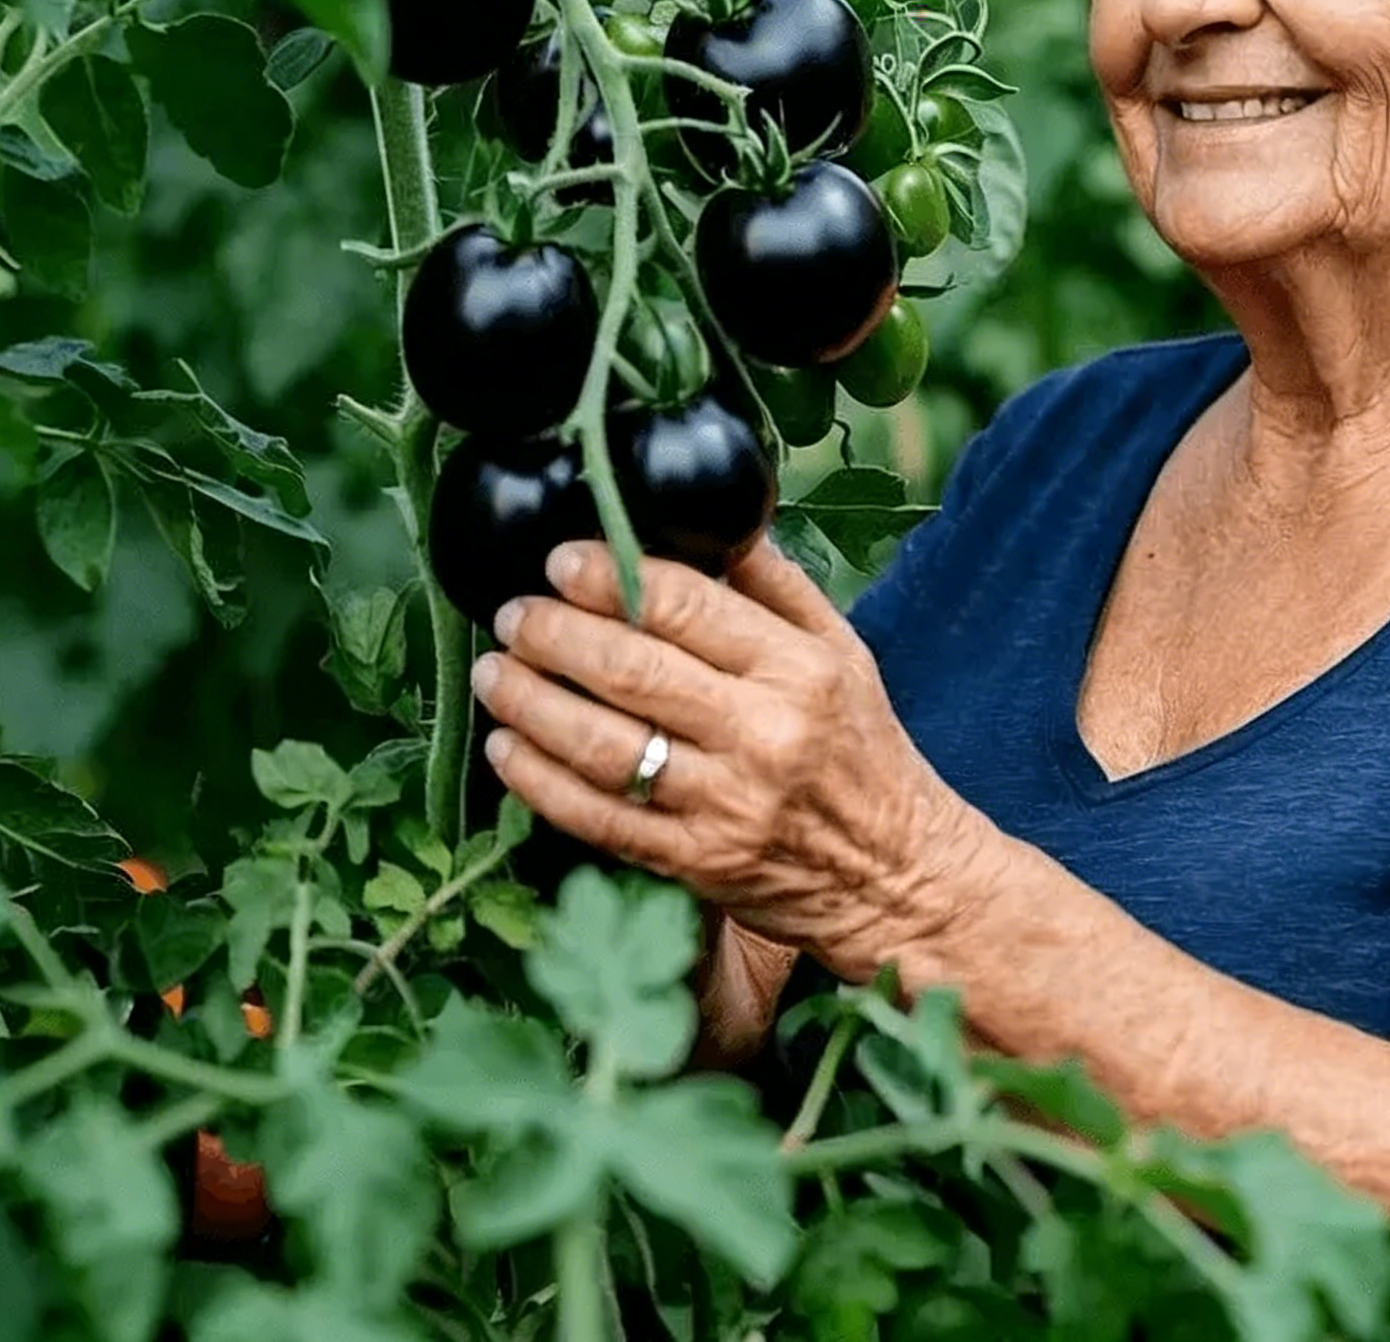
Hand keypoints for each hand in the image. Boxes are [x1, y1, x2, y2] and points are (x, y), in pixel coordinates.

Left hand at [474, 536, 986, 983]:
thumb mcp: (842, 650)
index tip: (560, 560)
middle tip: (513, 613)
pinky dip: (539, 781)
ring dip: (531, 704)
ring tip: (495, 672)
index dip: (610, 578)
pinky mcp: (694, 862)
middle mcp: (763, 733)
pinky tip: (507, 749)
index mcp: (799, 668)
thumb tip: (709, 517)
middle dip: (554, 634)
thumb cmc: (862, 747)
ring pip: (603, 746)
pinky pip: (598, 818)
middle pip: (632, 670)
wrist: (894, 873)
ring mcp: (725, 804)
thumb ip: (774, 584)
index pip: (686, 605)